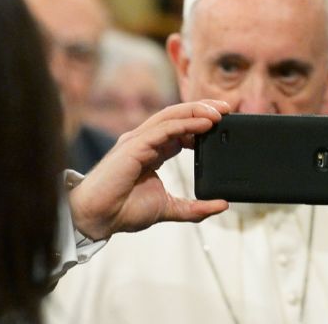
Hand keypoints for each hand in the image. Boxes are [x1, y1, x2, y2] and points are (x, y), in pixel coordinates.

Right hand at [68, 99, 229, 239]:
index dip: (202, 123)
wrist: (99, 218)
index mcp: (153, 151)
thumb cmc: (124, 210)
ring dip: (197, 111)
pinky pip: (164, 128)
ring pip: (172, 115)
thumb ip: (195, 208)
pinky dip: (186, 123)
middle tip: (228, 109)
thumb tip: (222, 205)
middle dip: (203, 109)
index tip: (225, 125)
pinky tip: (204, 123)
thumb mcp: (169, 208)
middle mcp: (146, 141)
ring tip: (220, 111)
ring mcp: (139, 140)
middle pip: (178, 115)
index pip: (180, 128)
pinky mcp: (135, 145)